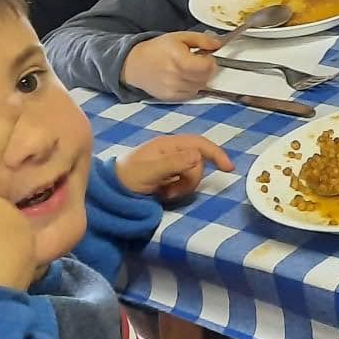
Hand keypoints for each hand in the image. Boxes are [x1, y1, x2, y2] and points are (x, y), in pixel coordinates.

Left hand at [117, 133, 231, 201]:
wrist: (110, 193)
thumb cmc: (127, 178)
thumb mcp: (148, 172)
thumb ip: (173, 163)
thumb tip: (197, 157)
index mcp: (169, 144)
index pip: (200, 144)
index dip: (216, 154)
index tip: (228, 169)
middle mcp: (173, 151)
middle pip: (199, 163)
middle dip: (191, 179)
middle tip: (172, 192)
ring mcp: (171, 164)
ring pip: (194, 174)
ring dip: (184, 187)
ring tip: (166, 194)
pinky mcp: (169, 176)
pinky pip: (185, 182)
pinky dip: (178, 190)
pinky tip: (164, 195)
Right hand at [122, 32, 222, 101]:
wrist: (135, 64)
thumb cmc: (157, 49)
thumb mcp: (180, 37)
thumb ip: (202, 39)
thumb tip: (218, 44)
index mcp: (179, 59)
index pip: (208, 67)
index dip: (210, 60)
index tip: (205, 56)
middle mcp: (176, 76)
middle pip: (206, 78)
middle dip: (206, 69)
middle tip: (197, 62)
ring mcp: (172, 89)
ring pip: (200, 87)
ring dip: (199, 79)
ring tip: (188, 69)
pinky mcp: (170, 97)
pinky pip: (191, 95)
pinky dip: (191, 87)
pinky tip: (183, 78)